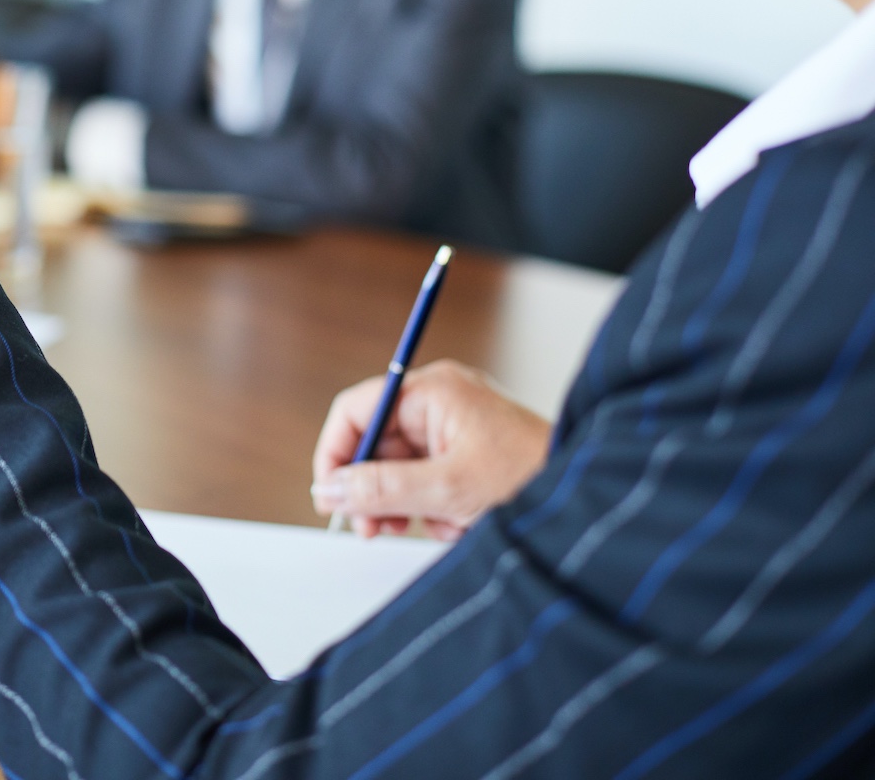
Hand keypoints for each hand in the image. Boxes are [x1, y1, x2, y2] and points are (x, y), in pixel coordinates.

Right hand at [310, 360, 550, 539]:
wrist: (589, 502)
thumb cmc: (531, 480)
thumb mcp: (446, 490)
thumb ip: (380, 489)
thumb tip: (329, 488)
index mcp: (432, 391)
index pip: (356, 410)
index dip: (336, 453)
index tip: (330, 494)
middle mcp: (439, 402)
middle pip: (375, 442)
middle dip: (372, 489)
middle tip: (371, 526)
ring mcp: (454, 427)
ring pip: (399, 466)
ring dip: (402, 502)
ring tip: (421, 527)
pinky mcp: (467, 453)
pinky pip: (426, 478)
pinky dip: (430, 505)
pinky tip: (451, 523)